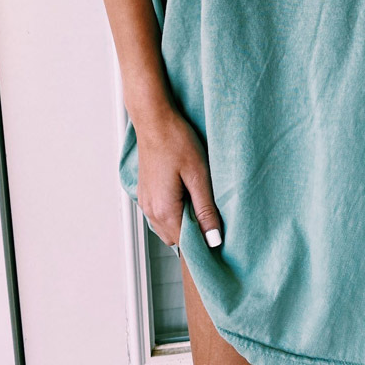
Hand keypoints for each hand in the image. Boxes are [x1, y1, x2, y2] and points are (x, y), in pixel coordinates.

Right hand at [135, 106, 222, 249]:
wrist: (154, 120)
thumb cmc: (177, 141)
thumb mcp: (199, 175)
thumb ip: (206, 210)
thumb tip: (213, 240)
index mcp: (164, 211)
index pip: (185, 244)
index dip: (204, 242)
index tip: (219, 235)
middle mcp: (150, 211)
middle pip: (175, 238)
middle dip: (194, 233)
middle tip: (212, 214)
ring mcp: (145, 202)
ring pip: (168, 227)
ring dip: (184, 221)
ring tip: (200, 200)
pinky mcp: (145, 193)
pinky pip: (161, 214)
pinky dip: (174, 211)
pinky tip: (186, 193)